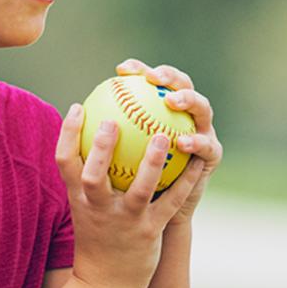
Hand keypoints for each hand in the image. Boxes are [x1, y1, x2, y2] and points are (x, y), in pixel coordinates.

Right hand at [55, 98, 206, 287]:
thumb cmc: (96, 237)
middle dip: (102, 149)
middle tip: (113, 120)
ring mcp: (125, 222)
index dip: (68, 135)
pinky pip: (170, 203)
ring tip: (163, 136)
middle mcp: (99, 209)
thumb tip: (91, 135)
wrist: (106, 285)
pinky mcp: (149, 232)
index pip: (65, 163)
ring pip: (139, 189)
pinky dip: (185, 182)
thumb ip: (85, 176)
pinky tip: (197, 161)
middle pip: (94, 176)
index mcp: (79, 199)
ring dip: (152, 162)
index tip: (77, 107)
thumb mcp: (84, 207)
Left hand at [115, 58, 222, 226]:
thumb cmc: (127, 187)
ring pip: (202, 109)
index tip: (120, 69)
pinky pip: (206, 148)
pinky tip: (182, 144)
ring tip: (172, 101)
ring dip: (188, 101)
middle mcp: (184, 114)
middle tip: (152, 76)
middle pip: (182, 84)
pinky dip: (196, 144)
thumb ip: (103, 136)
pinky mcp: (213, 156)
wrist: (158, 218)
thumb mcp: (113, 160)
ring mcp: (204, 131)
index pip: (152, 80)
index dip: (140, 69)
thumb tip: (73, 112)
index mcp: (161, 108)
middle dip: (171, 74)